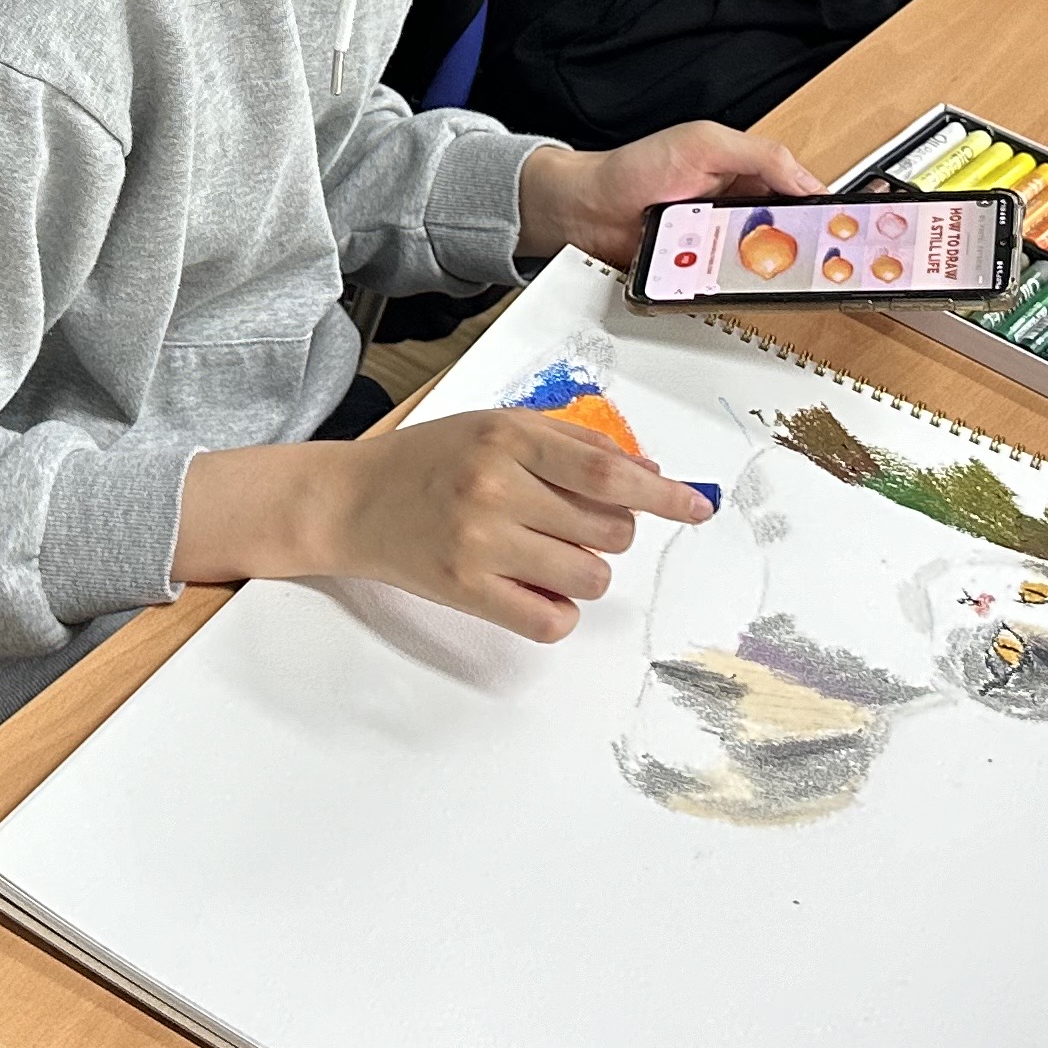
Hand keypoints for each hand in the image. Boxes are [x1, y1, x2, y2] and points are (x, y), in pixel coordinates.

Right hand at [312, 408, 713, 641]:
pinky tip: (535, 588)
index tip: (698, 508)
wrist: (350, 501)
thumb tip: (648, 473)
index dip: (666, 495)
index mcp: (510, 438)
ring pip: (589, 578)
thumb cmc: (428, 460)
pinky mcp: (466, 590)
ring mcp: (481, 542)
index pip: (612, 474)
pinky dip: (558, 610)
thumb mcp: (496, 426)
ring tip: (548, 555)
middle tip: (571, 524)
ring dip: (586, 572)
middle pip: (611, 531)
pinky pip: (550, 620)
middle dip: (611, 532)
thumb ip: (571, 443)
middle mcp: (497, 487)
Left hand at [518, 122, 818, 265]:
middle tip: (817, 261)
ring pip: (761, 270)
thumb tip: (806, 180)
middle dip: (802, 252)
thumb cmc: (637, 167)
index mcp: (749, 177)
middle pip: (788, 240)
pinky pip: (726, 290)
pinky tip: (725, 282)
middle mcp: (739, 214)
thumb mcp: (704, 143)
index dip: (827, 213)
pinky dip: (729, 289)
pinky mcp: (700, 277)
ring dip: (763, 272)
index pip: (801, 195)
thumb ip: (760, 154)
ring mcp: (719, 248)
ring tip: (765, 269)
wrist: (586, 208)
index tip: (849, 230)